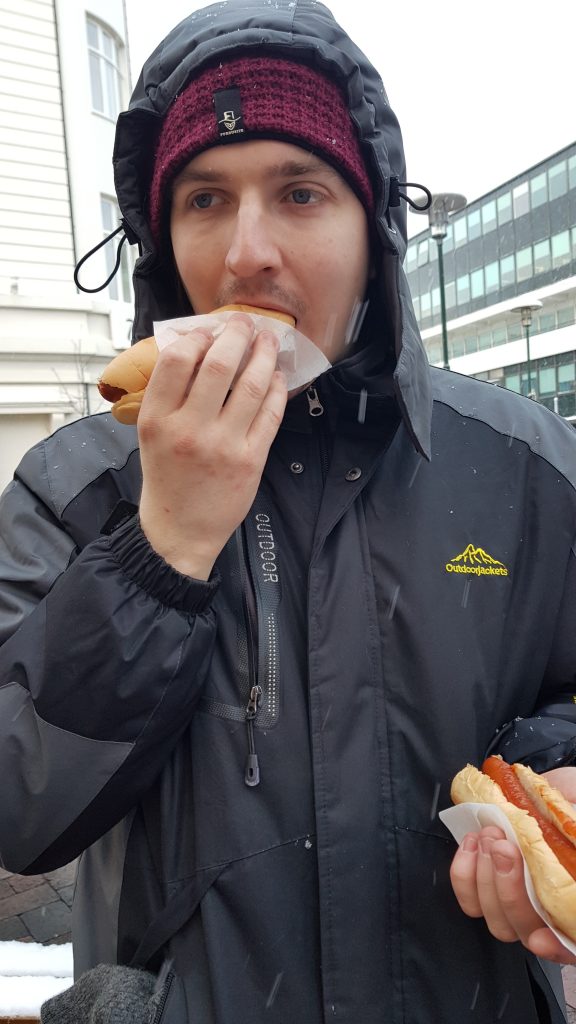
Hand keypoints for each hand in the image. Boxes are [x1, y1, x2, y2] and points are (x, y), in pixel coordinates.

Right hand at [138, 314, 286, 578]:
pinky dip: (276, 389)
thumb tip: (194, 347)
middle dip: (236, 335)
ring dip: (262, 356)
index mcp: (157, 419)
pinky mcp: (250, 459)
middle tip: (245, 323)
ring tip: (267, 340)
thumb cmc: (166, 477)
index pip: (176, 360)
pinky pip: (269, 414)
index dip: (197, 336)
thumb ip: (168, 394)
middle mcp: (188, 429)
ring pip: (250, 385)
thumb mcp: (151, 434)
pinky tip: (276, 376)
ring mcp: (222, 444)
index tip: (208, 329)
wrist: (180, 530)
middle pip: (218, 365)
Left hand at [450, 766, 575, 963]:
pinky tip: (472, 841)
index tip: (540, 938)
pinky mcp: (489, 888)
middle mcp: (549, 914)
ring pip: (496, 920)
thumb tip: (569, 832)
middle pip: (525, 930)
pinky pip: (469, 900)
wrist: (555, 788)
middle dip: (509, 889)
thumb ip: (572, 834)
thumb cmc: (573, 806)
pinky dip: (464, 872)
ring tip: (490, 835)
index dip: (556, 948)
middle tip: (503, 845)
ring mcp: (518, 903)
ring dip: (486, 877)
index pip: (568, 945)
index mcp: (570, 903)